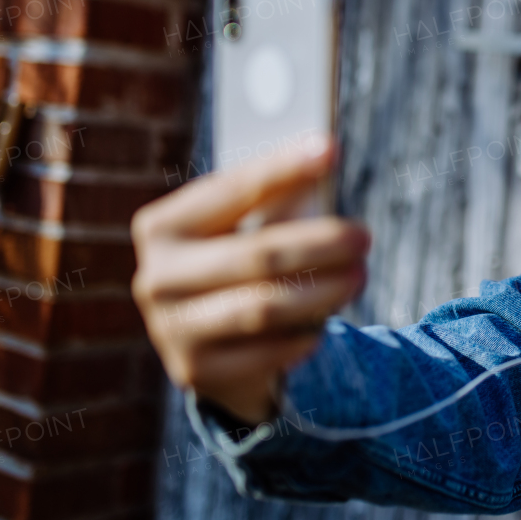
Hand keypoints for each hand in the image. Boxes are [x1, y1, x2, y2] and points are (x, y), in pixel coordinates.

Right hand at [131, 135, 370, 424]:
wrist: (207, 342)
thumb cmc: (236, 262)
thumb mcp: (244, 227)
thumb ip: (275, 201)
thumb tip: (324, 158)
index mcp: (164, 227)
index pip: (233, 190)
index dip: (284, 168)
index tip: (330, 149)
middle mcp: (156, 278)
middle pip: (257, 255)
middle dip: (321, 243)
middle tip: (364, 237)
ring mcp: (171, 329)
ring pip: (264, 307)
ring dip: (324, 290)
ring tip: (359, 276)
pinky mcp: (195, 370)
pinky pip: (267, 351)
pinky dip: (305, 334)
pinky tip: (325, 320)